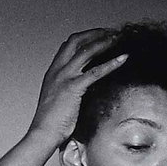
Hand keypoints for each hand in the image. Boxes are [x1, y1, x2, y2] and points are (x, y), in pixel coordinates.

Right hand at [27, 30, 128, 148]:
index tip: (98, 36)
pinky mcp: (74, 87)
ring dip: (104, 42)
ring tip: (118, 38)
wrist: (43, 133)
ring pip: (86, 51)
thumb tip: (83, 87)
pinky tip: (123, 59)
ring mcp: (65, 77)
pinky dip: (111, 63)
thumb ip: (68, 89)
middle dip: (94, 33)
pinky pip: (96, 71)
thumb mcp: (58, 99)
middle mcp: (57, 70)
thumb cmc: (51, 121)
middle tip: (110, 32)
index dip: (84, 38)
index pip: (67, 46)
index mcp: (53, 72)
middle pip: (76, 41)